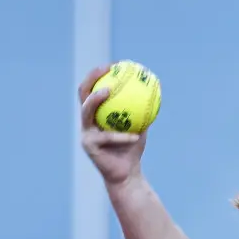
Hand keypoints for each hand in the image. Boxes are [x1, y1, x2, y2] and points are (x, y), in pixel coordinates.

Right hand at [79, 64, 145, 185]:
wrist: (126, 174)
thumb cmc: (132, 150)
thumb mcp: (140, 128)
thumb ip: (142, 111)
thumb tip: (155, 91)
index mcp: (96, 115)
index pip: (93, 90)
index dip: (99, 75)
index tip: (113, 65)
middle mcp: (87, 121)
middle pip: (83, 94)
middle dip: (91, 78)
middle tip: (105, 69)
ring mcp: (85, 132)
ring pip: (86, 111)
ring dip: (96, 100)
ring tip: (108, 91)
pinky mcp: (88, 145)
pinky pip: (107, 137)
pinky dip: (122, 137)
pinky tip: (135, 136)